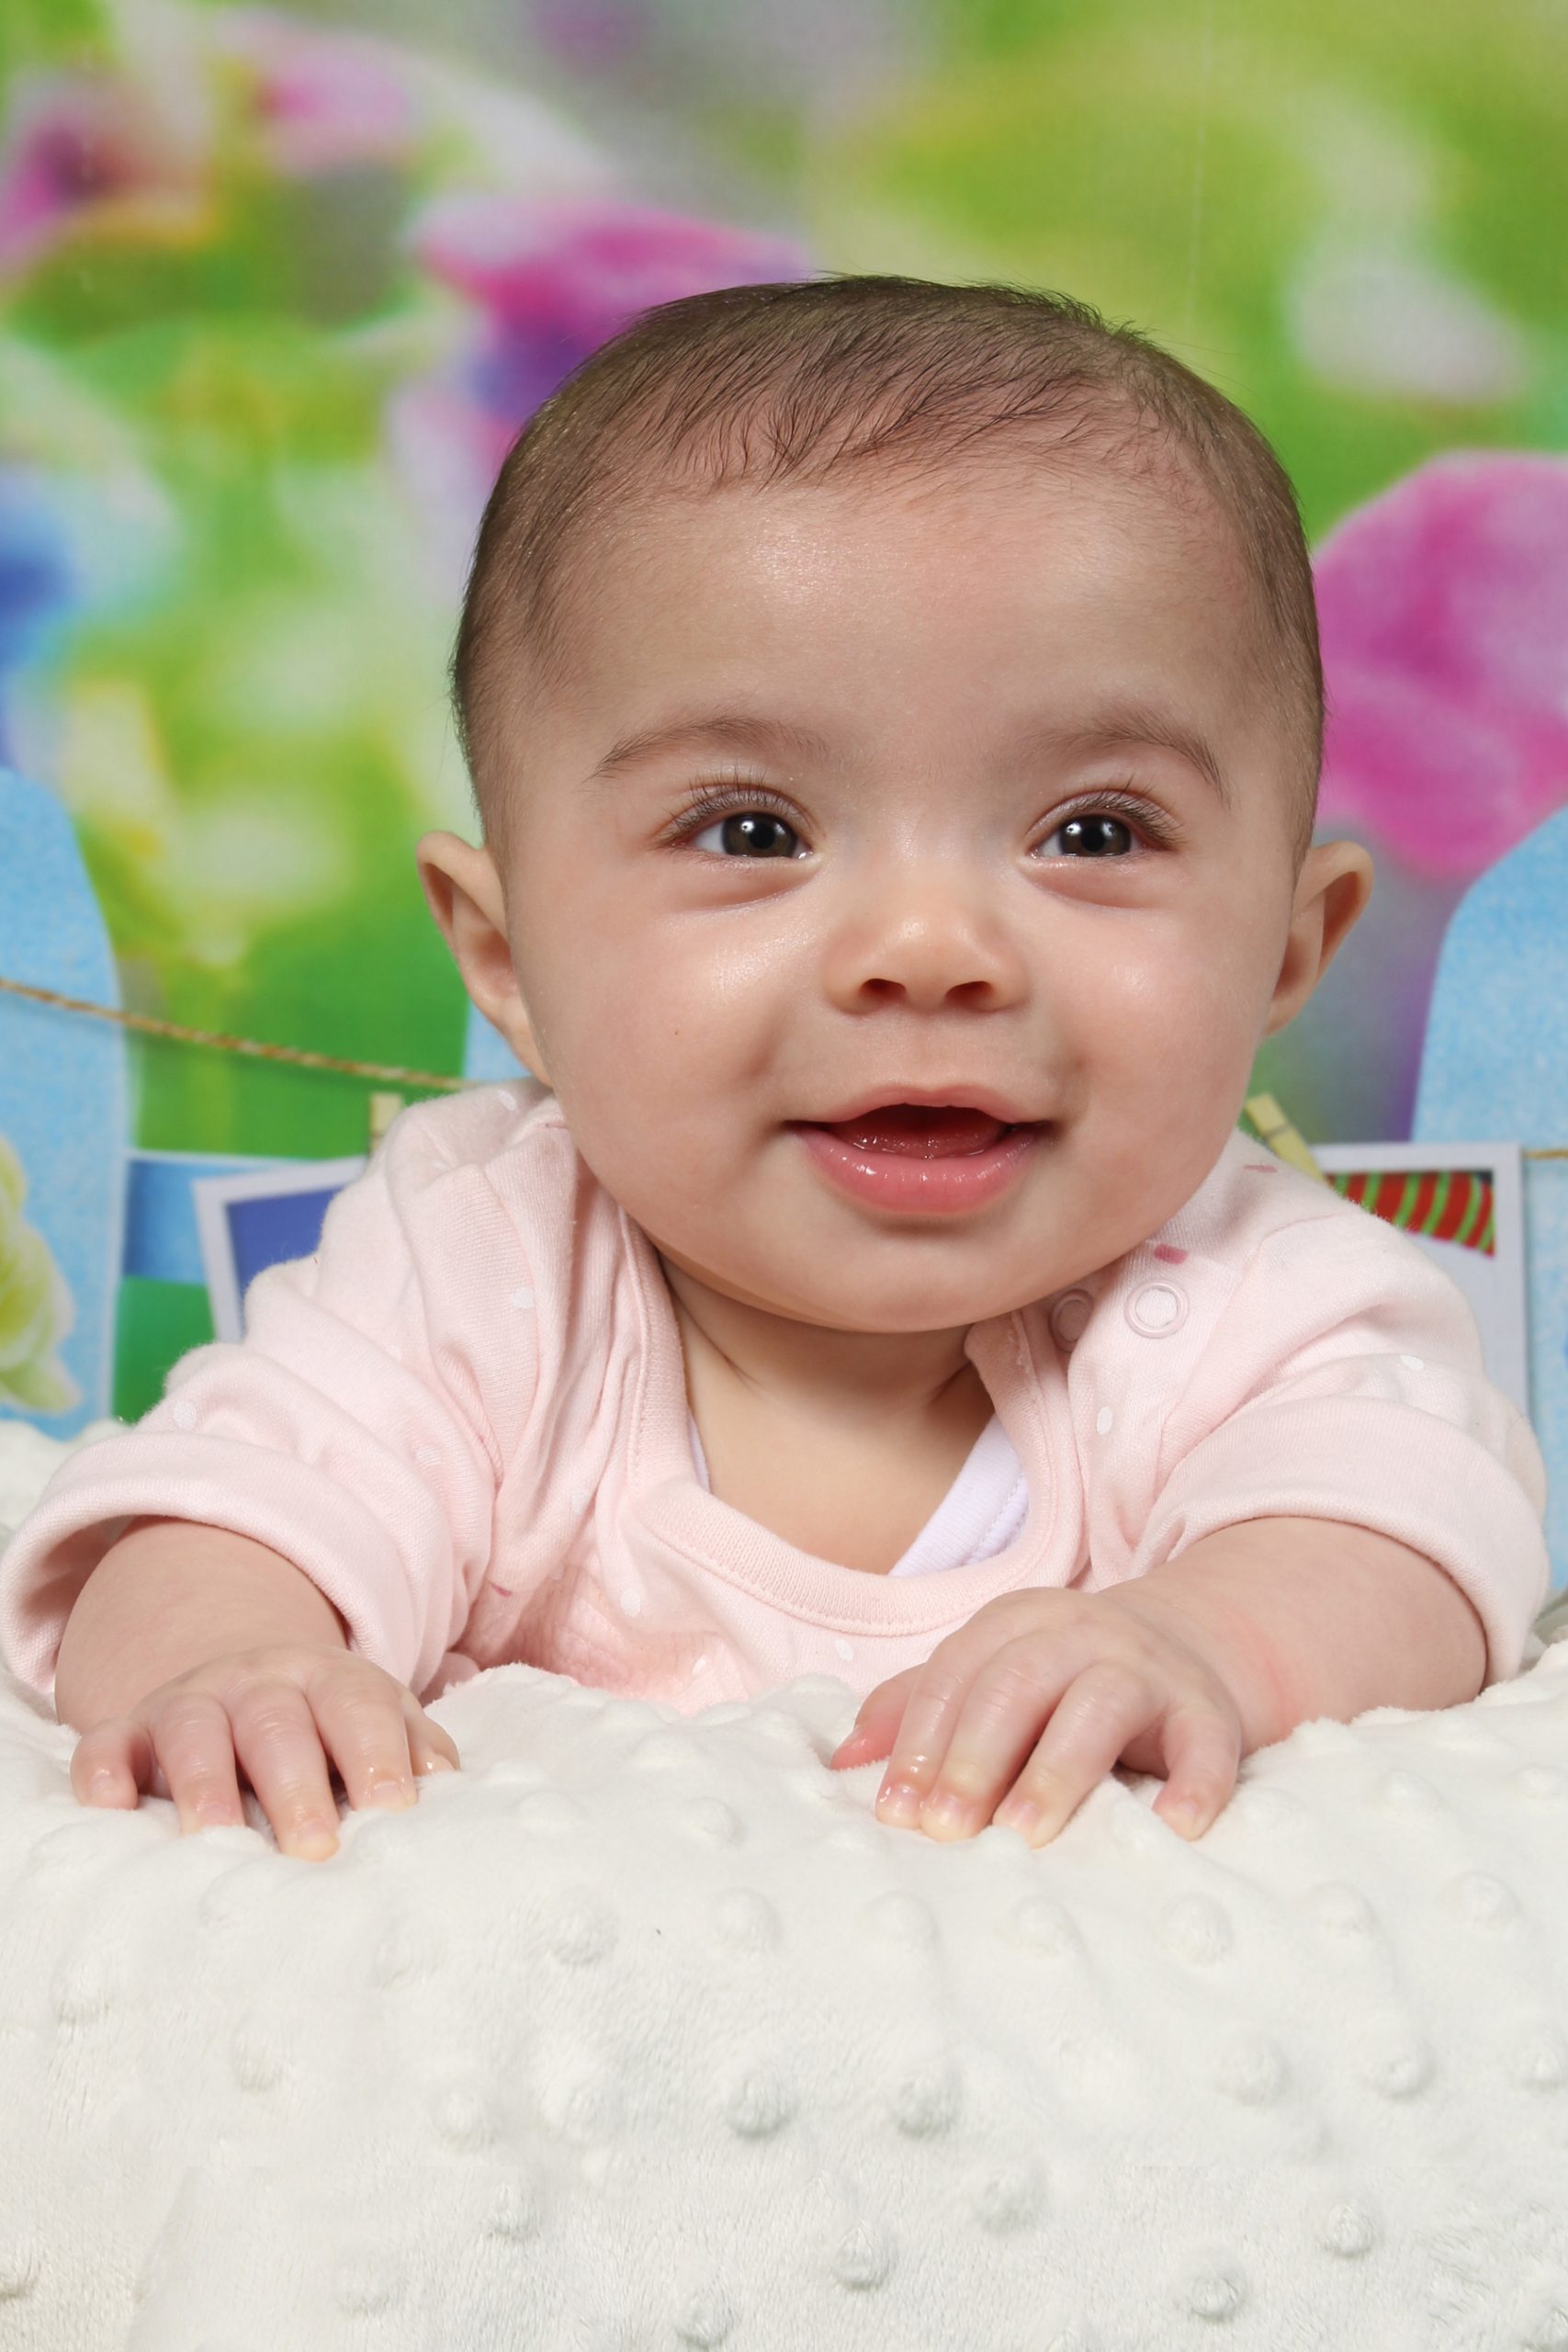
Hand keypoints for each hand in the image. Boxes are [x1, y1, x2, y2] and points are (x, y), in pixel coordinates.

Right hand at [68, 1643, 461, 1860]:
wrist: (241, 1681)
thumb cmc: (328, 1729)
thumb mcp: (378, 1724)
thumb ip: (415, 1752)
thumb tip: (449, 1790)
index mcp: (330, 1681)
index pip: (357, 1707)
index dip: (376, 1754)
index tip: (394, 1810)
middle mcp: (257, 1683)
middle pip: (276, 1723)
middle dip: (296, 1784)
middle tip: (315, 1851)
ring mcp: (188, 1703)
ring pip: (193, 1730)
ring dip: (204, 1782)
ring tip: (217, 1840)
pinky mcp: (127, 1733)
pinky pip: (104, 1744)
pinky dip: (102, 1773)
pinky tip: (110, 1808)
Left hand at [828, 1586, 1246, 1845]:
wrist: (1194, 1647)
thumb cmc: (1067, 1683)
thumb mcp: (995, 1675)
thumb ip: (918, 1709)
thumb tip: (838, 1763)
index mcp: (1017, 1622)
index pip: (956, 1674)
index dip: (921, 1742)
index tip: (895, 1813)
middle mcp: (1081, 1632)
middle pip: (1017, 1682)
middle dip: (975, 1758)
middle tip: (946, 1830)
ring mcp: (1149, 1668)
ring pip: (1099, 1703)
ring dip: (1058, 1770)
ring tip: (1025, 1833)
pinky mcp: (1209, 1711)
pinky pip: (1205, 1744)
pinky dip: (1194, 1784)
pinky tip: (1172, 1828)